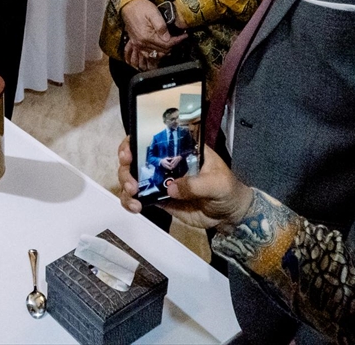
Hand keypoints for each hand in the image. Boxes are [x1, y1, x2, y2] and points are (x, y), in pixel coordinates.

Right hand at [117, 138, 253, 230]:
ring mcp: (160, 181)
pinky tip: (135, 208)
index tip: (128, 152)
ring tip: (133, 196)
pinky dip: (131, 202)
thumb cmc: (227, 190)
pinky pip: (138, 198)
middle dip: (127, 167)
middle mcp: (166, 162)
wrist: (229, 216)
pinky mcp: (158, 199)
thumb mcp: (217, 183)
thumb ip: (196, 184)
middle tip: (131, 181)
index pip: (153, 138)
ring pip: (133, 177)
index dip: (135, 141)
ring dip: (126, 185)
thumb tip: (170, 189)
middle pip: (136, 157)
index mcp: (179, 149)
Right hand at [121, 0, 187, 69]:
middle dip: (173, 45)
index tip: (184, 36)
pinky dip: (155, 53)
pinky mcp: (136, 43)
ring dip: (165, 50)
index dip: (177, 41)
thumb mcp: (153, 13)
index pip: (166, 44)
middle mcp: (142, 43)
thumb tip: (168, 38)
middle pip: (162, 51)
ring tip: (172, 42)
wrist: (128, 6)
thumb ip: (161, 26)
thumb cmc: (140, 7)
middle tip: (179, 38)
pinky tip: (161, 49)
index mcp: (147, 36)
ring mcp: (138, 44)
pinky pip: (147, 54)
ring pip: (156, 54)